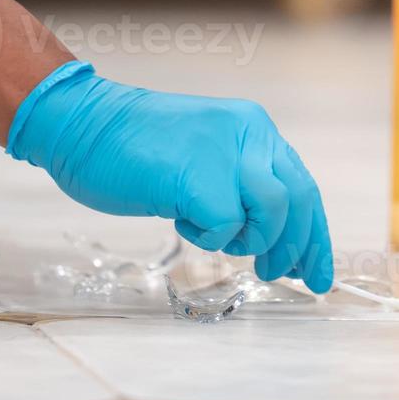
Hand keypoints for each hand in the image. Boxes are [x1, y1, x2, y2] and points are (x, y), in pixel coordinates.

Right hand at [8, 62, 334, 292]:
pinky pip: (227, 225)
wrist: (82, 125)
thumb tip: (278, 240)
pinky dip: (208, 237)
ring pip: (274, 212)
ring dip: (250, 240)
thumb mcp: (206, 156)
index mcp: (254, 128)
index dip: (314, 235)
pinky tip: (180, 219)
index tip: (316, 272)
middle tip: (275, 274)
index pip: (304, 187)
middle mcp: (249, 133)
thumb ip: (242, 183)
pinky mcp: (198, 175)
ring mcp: (225, 151)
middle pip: (300, 201)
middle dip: (296, 248)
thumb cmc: (136, 150)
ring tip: (217, 238)